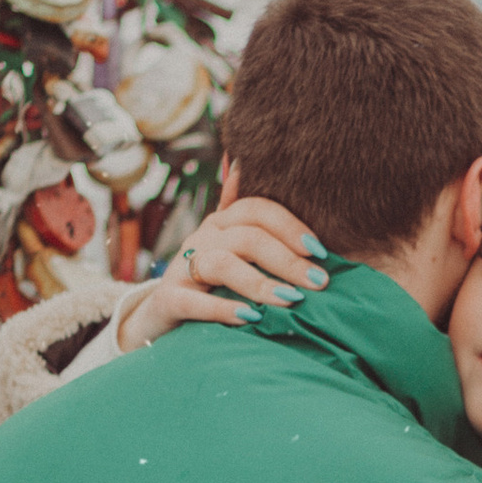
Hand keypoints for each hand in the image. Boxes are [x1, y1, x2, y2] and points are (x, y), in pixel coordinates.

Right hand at [118, 197, 327, 346]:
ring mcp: (182, 268)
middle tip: (318, 281)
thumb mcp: (231, 247)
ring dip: (260, 283)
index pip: (257, 209)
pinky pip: (192, 301)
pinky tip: (250, 318)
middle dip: (287, 259)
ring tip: (291, 300)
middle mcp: (202, 238)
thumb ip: (250, 218)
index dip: (290, 226)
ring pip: (222, 264)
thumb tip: (245, 164)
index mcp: (222, 223)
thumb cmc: (210, 282)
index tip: (320, 251)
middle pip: (247, 237)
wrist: (161, 315)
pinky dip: (222, 309)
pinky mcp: (167, 299)